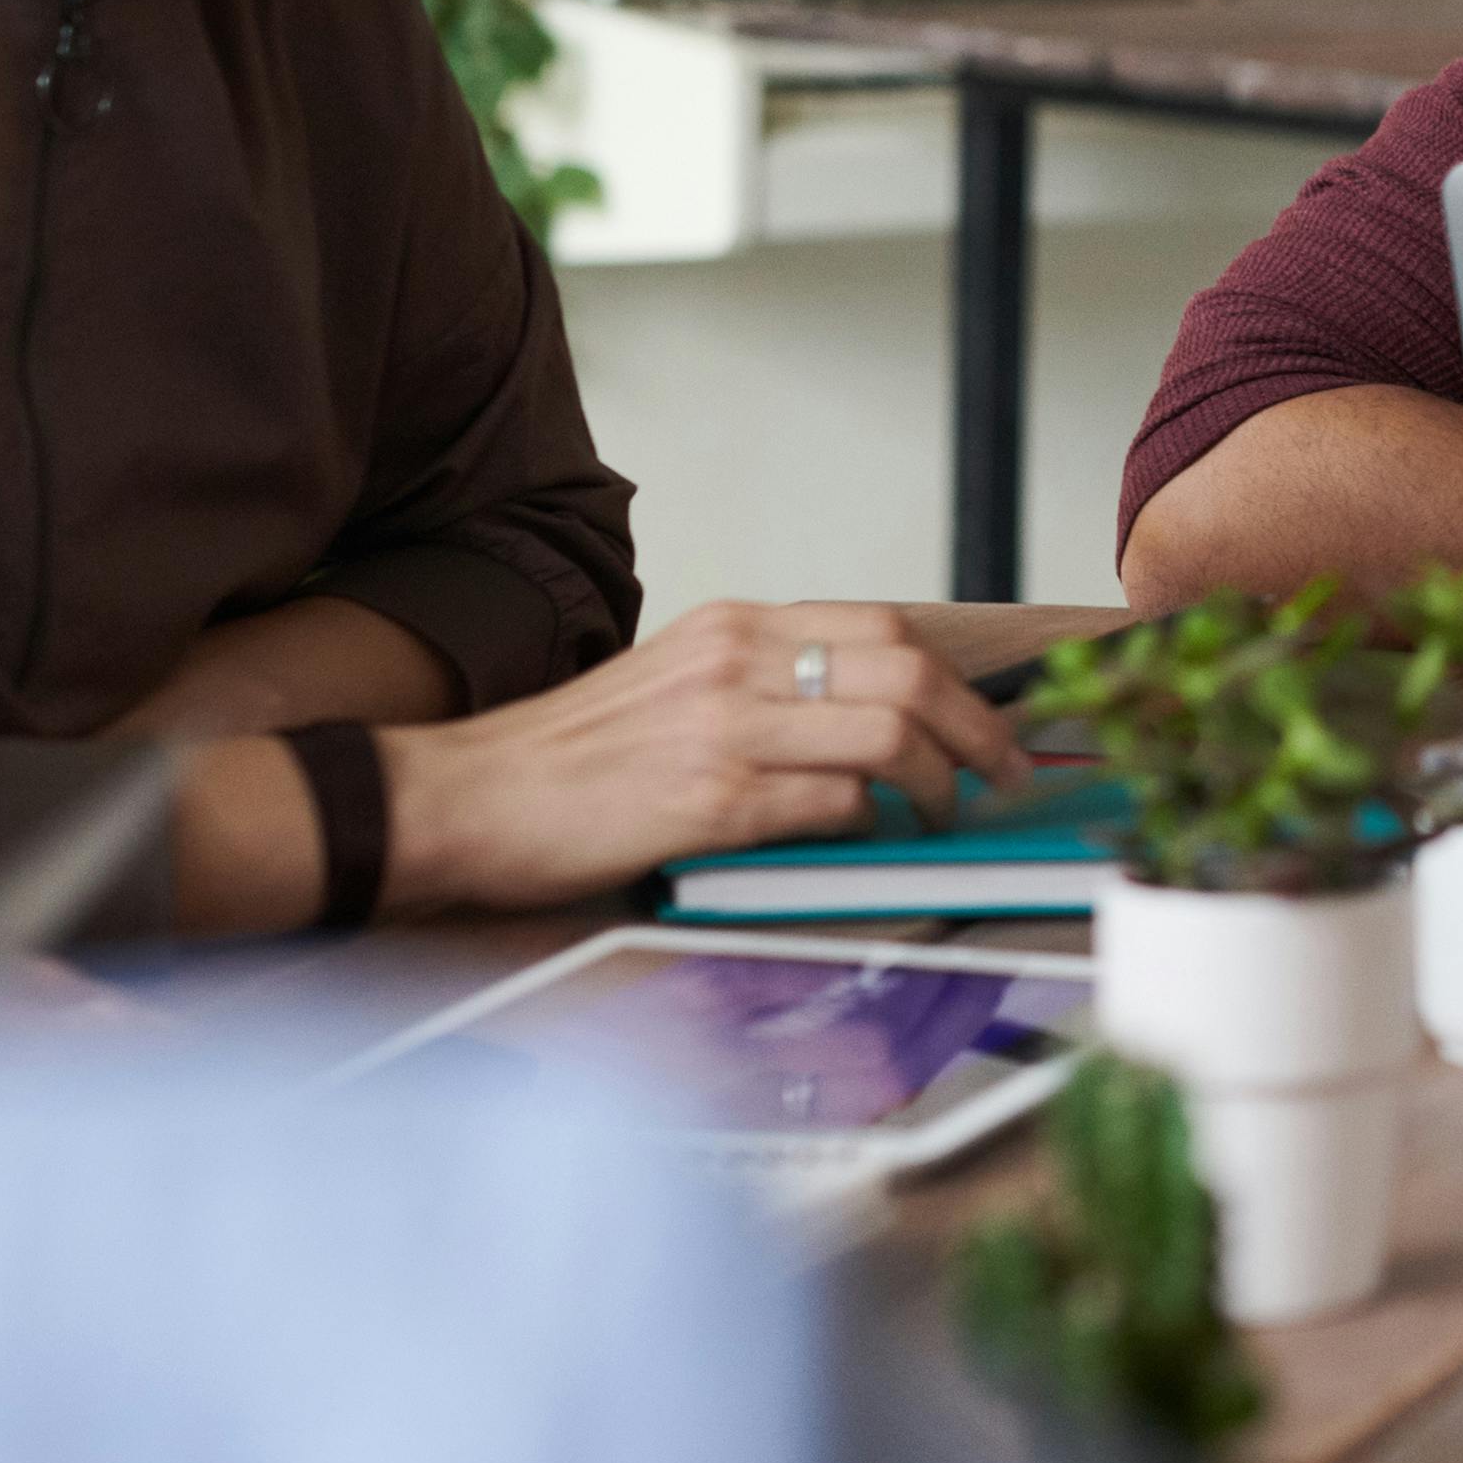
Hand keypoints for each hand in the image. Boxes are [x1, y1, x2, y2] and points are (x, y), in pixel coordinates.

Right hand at [380, 600, 1024, 914]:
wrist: (461, 797)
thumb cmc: (567, 758)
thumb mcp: (675, 681)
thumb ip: (764, 684)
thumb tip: (865, 720)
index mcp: (734, 625)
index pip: (885, 626)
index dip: (958, 677)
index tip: (988, 721)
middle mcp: (738, 660)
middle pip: (911, 672)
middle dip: (979, 730)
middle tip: (1001, 774)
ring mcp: (727, 728)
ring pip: (889, 734)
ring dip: (938, 782)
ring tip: (943, 813)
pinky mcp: (711, 800)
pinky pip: (831, 803)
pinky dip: (867, 823)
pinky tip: (863, 837)